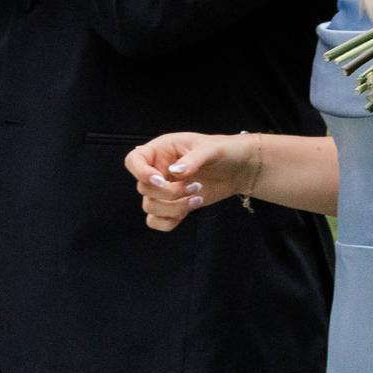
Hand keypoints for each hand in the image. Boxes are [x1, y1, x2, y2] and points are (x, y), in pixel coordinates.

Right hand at [126, 130, 252, 229]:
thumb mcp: (211, 149)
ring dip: (173, 208)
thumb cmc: (224, 151)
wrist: (239, 169)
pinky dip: (168, 222)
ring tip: (198, 198)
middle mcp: (157, 170)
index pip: (133, 160)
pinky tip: (188, 211)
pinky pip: (156, 221)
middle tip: (195, 186)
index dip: (140, 172)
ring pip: (149, 207)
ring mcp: (163, 190)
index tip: (161, 180)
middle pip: (143, 188)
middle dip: (169, 193)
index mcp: (160, 151)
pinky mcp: (172, 206)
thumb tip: (174, 173)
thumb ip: (192, 160)